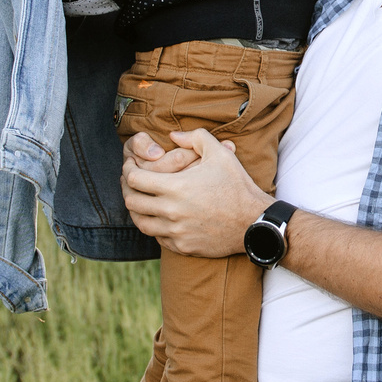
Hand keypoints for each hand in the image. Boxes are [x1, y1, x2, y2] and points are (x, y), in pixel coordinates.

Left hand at [122, 129, 269, 256]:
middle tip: (130, 182)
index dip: (127, 170)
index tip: (130, 165)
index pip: (135, 179)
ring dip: (137, 210)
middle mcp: (171, 212)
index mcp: (176, 187)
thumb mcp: (220, 153)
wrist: (254, 222)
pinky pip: (157, 238)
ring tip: (140, 200)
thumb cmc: (237, 186)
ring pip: (140, 223)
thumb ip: (194, 138)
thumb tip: (172, 135)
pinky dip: (154, 226)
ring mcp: (176, 232)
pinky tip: (159, 217)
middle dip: (127, 189)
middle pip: (131, 202)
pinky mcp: (183, 246)